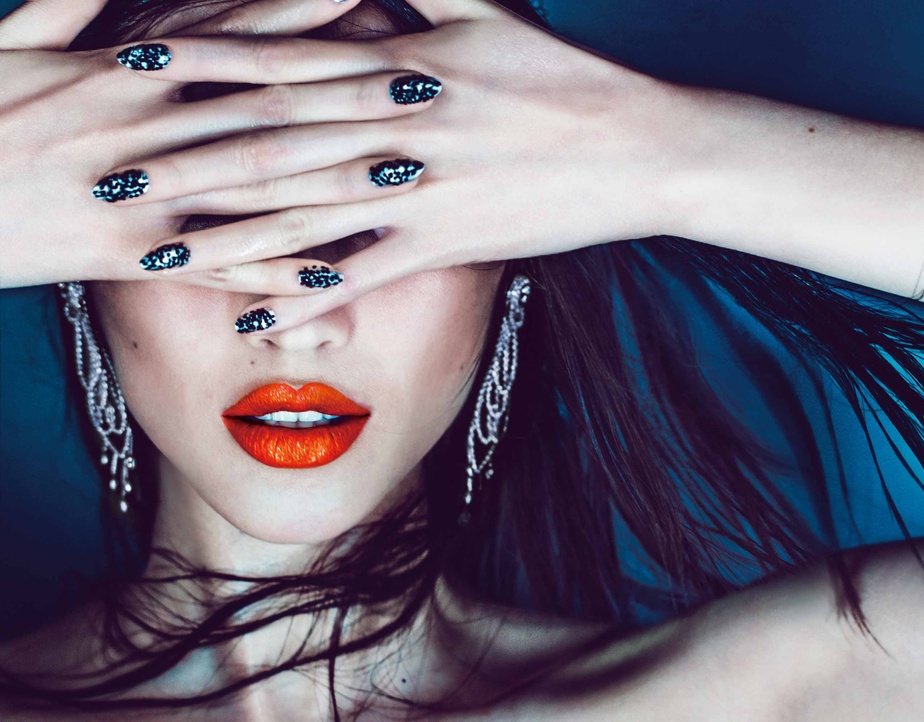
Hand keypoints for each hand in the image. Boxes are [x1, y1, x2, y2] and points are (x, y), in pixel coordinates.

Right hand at [0, 0, 438, 294]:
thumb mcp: (12, 37)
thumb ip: (77, 1)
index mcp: (119, 70)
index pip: (230, 37)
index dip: (301, 16)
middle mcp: (140, 131)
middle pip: (265, 112)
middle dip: (349, 100)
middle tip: (423, 90)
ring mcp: (138, 196)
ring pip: (254, 190)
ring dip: (334, 184)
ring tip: (404, 177)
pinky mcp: (125, 256)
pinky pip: (212, 268)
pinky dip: (272, 273)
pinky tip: (334, 277)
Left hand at [120, 0, 682, 331]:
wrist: (639, 148)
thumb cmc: (566, 76)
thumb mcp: (491, 7)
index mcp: (404, 62)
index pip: (286, 59)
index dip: (206, 60)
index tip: (136, 65)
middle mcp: (398, 126)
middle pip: (275, 142)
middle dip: (187, 158)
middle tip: (113, 174)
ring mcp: (420, 191)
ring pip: (305, 214)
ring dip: (225, 235)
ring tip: (155, 253)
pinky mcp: (445, 245)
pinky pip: (364, 274)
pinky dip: (309, 297)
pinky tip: (254, 318)